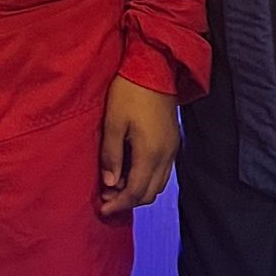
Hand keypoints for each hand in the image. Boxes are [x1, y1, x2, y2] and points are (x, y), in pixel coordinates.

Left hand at [97, 76, 179, 217]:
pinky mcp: (173, 140)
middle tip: (106, 198)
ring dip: (138, 191)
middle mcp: (166, 155)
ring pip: (158, 184)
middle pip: (150, 193)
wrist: (155, 66)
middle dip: (128, 201)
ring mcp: (173, 148)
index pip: (136, 192)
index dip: (118, 204)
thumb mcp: (113, 123)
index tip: (102, 209)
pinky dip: (147, 179)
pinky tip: (131, 171)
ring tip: (116, 186)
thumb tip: (110, 184)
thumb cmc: (130, 91)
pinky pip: (163, 171)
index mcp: (151, 153)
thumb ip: (111, 156)